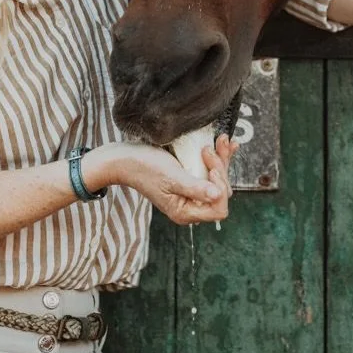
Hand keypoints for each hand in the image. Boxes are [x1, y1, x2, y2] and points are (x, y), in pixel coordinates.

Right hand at [111, 135, 237, 225]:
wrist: (126, 158)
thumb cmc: (145, 168)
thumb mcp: (171, 177)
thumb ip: (195, 188)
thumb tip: (218, 196)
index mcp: (185, 212)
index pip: (218, 209)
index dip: (220, 188)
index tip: (211, 168)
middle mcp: (191, 205)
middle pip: (221, 192)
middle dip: (221, 169)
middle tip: (210, 148)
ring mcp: (191, 192)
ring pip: (218, 180)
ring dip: (222, 160)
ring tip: (222, 140)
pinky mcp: (189, 179)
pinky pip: (210, 171)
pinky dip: (219, 158)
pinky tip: (226, 145)